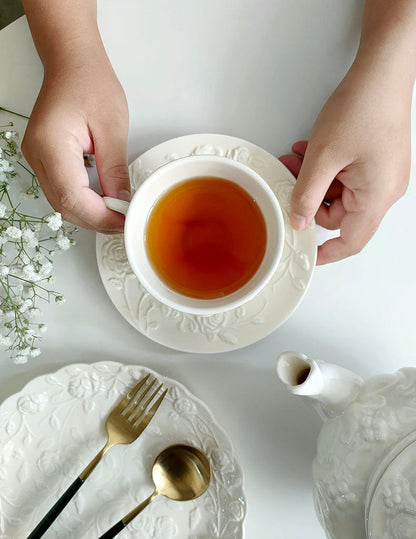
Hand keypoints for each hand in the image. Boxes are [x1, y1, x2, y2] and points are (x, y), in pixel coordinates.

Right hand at [22, 51, 129, 232]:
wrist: (73, 64)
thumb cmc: (91, 84)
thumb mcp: (113, 128)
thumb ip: (115, 170)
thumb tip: (122, 202)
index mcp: (51, 144)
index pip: (73, 196)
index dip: (99, 216)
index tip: (124, 221)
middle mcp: (37, 155)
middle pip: (64, 205)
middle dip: (96, 220)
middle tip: (125, 222)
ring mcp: (36, 158)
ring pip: (61, 202)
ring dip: (90, 214)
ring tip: (117, 214)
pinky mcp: (44, 159)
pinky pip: (61, 191)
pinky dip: (83, 202)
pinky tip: (103, 202)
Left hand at [279, 58, 410, 264]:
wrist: (383, 70)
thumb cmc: (364, 107)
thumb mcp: (323, 157)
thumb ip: (307, 195)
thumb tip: (299, 220)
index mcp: (377, 196)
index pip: (352, 241)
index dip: (327, 252)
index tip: (306, 254)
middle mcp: (384, 190)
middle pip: (341, 215)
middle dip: (311, 199)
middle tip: (291, 180)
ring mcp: (382, 175)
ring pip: (340, 193)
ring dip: (316, 180)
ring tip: (298, 159)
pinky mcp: (377, 162)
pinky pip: (347, 176)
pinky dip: (327, 168)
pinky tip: (311, 152)